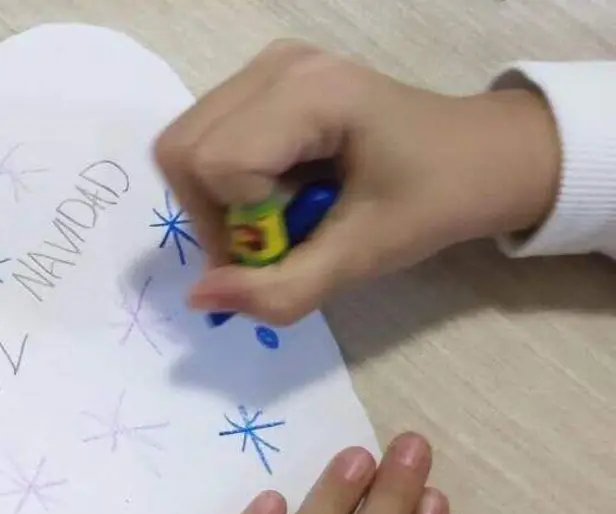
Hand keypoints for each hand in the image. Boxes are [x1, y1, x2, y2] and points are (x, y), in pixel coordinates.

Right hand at [155, 40, 560, 324]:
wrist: (481, 155)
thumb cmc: (433, 200)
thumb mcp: (362, 256)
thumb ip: (280, 288)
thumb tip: (197, 298)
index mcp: (311, 93)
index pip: (214, 165)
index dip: (236, 225)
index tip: (286, 248)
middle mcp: (276, 65)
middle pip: (183, 150)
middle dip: (213, 213)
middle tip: (268, 240)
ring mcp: (266, 65)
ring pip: (184, 146)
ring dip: (216, 201)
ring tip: (276, 215)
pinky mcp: (261, 78)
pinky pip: (204, 137)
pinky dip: (224, 182)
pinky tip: (276, 189)